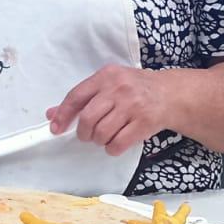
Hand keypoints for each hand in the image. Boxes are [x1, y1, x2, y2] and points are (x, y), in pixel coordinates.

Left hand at [47, 66, 169, 156]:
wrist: (170, 93)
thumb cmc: (135, 89)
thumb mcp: (109, 84)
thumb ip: (83, 97)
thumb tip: (52, 114)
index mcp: (106, 76)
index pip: (76, 96)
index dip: (63, 115)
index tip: (56, 129)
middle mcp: (119, 89)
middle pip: (87, 118)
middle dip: (83, 132)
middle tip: (88, 134)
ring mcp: (133, 106)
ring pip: (101, 133)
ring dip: (99, 140)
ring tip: (105, 136)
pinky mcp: (144, 122)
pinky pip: (118, 144)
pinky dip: (112, 148)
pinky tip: (116, 142)